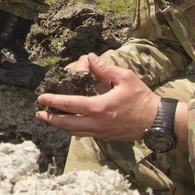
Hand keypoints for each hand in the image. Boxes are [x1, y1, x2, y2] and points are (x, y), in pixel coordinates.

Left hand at [35, 53, 160, 140]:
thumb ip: (105, 68)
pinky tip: (67, 125)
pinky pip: (83, 134)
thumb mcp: (125, 78)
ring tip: (49, 119)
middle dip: (50, 118)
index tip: (41, 98)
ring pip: (73, 132)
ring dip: (59, 126)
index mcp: (99, 107)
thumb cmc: (142, 98)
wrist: (156, 121)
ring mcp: (100, 132)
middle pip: (66, 123)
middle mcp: (97, 123)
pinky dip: (72, 130)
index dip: (53, 101)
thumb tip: (90, 58)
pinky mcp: (104, 136)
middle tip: (38, 112)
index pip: (69, 104)